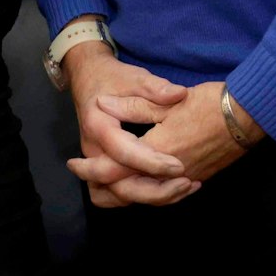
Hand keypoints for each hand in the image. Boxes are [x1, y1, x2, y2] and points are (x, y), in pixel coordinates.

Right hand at [63, 41, 190, 207]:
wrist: (89, 78)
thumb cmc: (112, 78)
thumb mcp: (134, 76)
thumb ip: (156, 88)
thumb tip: (179, 94)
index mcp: (99, 125)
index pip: (124, 152)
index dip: (152, 162)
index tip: (180, 165)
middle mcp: (93, 150)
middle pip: (117, 185)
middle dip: (153, 190)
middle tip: (186, 182)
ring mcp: (95, 162)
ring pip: (116, 196)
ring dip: (149, 198)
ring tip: (182, 189)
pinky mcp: (102, 168)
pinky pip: (118, 193)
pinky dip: (142, 196)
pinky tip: (171, 189)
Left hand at [70, 81, 260, 201]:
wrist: (249, 114)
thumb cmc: (210, 103)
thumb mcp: (169, 99)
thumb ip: (134, 106)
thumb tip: (103, 104)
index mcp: (157, 149)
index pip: (115, 169)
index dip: (91, 169)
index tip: (74, 164)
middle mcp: (169, 172)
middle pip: (128, 191)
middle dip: (104, 187)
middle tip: (86, 178)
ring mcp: (186, 178)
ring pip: (147, 198)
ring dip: (126, 194)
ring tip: (109, 185)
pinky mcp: (198, 178)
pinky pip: (167, 196)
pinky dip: (151, 194)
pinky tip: (145, 186)